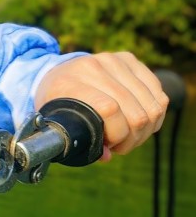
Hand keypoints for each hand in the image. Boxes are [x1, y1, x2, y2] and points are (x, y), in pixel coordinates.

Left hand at [35, 52, 167, 156]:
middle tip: (121, 145)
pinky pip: (159, 95)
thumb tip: (107, 156)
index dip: (118, 133)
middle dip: (133, 137)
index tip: (110, 145)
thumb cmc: (60, 105)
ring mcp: (113, 60)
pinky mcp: (129, 59)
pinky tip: (141, 123)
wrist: (57, 73)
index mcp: (68, 83)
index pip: (109, 109)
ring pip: (152, 105)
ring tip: (130, 136)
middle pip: (135, 111)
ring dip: (146, 129)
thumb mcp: (60, 124)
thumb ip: (81, 142)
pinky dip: (155, 115)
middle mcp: (92, 67)